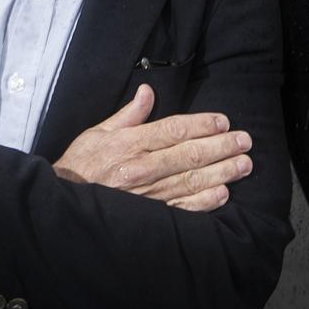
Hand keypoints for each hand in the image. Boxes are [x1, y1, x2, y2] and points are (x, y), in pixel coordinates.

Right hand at [53, 85, 251, 211]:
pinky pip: (182, 208)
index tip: (223, 122)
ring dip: (222, 172)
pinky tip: (223, 194)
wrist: (63, 205)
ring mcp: (146, 195)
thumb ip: (128, 115)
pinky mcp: (149, 217)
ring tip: (244, 165)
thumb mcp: (98, 132)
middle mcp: (140, 168)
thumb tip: (148, 92)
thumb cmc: (81, 165)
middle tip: (245, 141)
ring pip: (191, 181)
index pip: (173, 130)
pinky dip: (205, 202)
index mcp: (129, 143)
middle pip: (189, 154)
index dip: (201, 125)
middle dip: (221, 147)